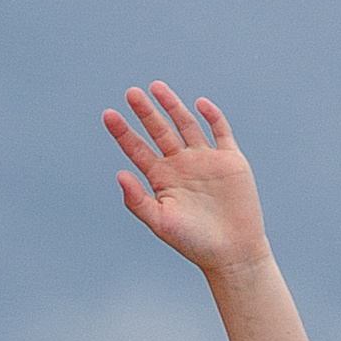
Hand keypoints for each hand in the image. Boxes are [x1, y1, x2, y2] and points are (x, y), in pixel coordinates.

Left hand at [103, 82, 268, 275]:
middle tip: (131, 93)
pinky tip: (200, 104)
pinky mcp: (230, 160)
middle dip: (146, 112)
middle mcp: (181, 165)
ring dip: (172, 106)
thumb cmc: (193, 243)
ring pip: (186, 125)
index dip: (122, 132)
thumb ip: (137, 201)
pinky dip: (212, 116)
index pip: (137, 149)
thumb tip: (119, 173)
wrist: (232, 253)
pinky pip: (220, 132)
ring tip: (156, 87)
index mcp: (161, 178)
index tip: (108, 114)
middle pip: (159, 130)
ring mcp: (205, 160)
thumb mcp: (160, 223)